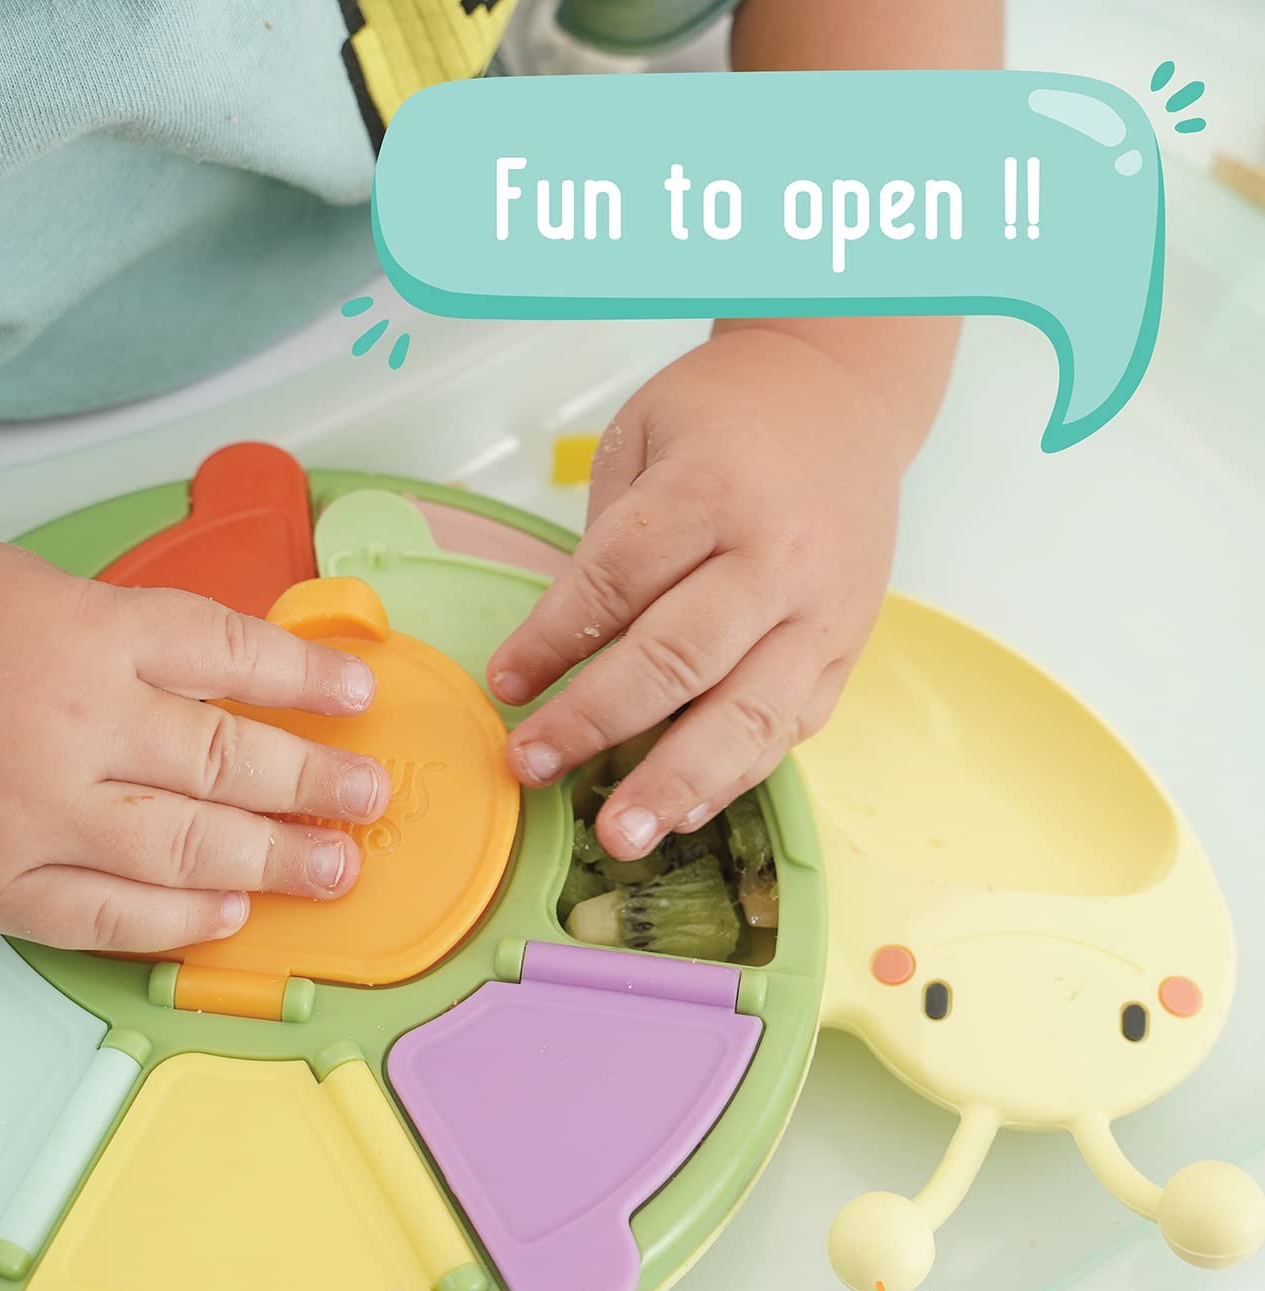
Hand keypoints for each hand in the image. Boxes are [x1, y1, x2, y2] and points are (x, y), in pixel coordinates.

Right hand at [0, 542, 389, 950]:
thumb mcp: (35, 589)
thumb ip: (134, 633)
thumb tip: (238, 676)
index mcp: (87, 633)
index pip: (230, 652)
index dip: (307, 678)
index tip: (359, 697)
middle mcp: (73, 723)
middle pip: (227, 757)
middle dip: (316, 782)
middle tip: (369, 797)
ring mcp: (34, 813)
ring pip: (186, 846)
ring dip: (275, 861)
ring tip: (335, 867)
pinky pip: (108, 916)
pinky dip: (178, 920)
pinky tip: (230, 913)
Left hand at [487, 326, 900, 860]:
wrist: (842, 397)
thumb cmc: (725, 420)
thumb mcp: (644, 443)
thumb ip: (608, 546)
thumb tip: (555, 659)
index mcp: (713, 490)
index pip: (616, 579)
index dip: (551, 639)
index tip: (503, 684)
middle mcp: (776, 558)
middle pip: (678, 657)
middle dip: (596, 722)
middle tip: (531, 767)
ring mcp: (821, 613)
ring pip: (746, 713)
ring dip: (675, 782)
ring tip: (620, 835)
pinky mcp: (845, 651)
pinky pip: (787, 729)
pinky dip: (732, 777)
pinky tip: (681, 812)